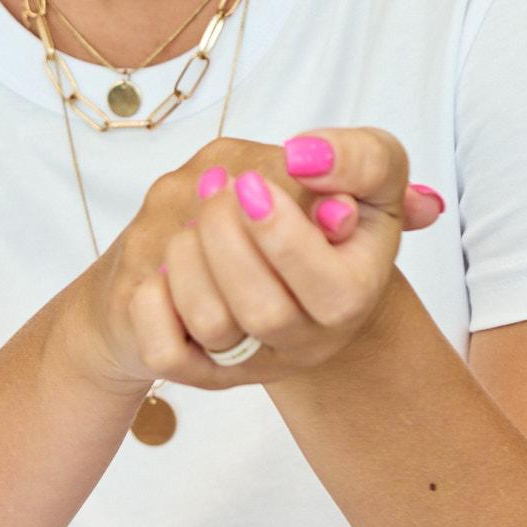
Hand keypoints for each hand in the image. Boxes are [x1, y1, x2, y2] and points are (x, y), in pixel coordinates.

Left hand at [71, 128, 443, 398]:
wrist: (304, 271)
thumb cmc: (336, 214)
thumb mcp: (373, 176)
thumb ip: (361, 160)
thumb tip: (305, 158)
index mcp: (355, 297)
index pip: (329, 287)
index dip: (279, 232)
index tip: (250, 182)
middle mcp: (305, 341)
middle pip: (262, 311)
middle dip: (225, 236)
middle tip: (219, 186)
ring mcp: (251, 359)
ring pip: (210, 325)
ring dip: (189, 257)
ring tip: (196, 220)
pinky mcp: (202, 368)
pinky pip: (165, 354)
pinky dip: (154, 303)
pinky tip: (169, 265)